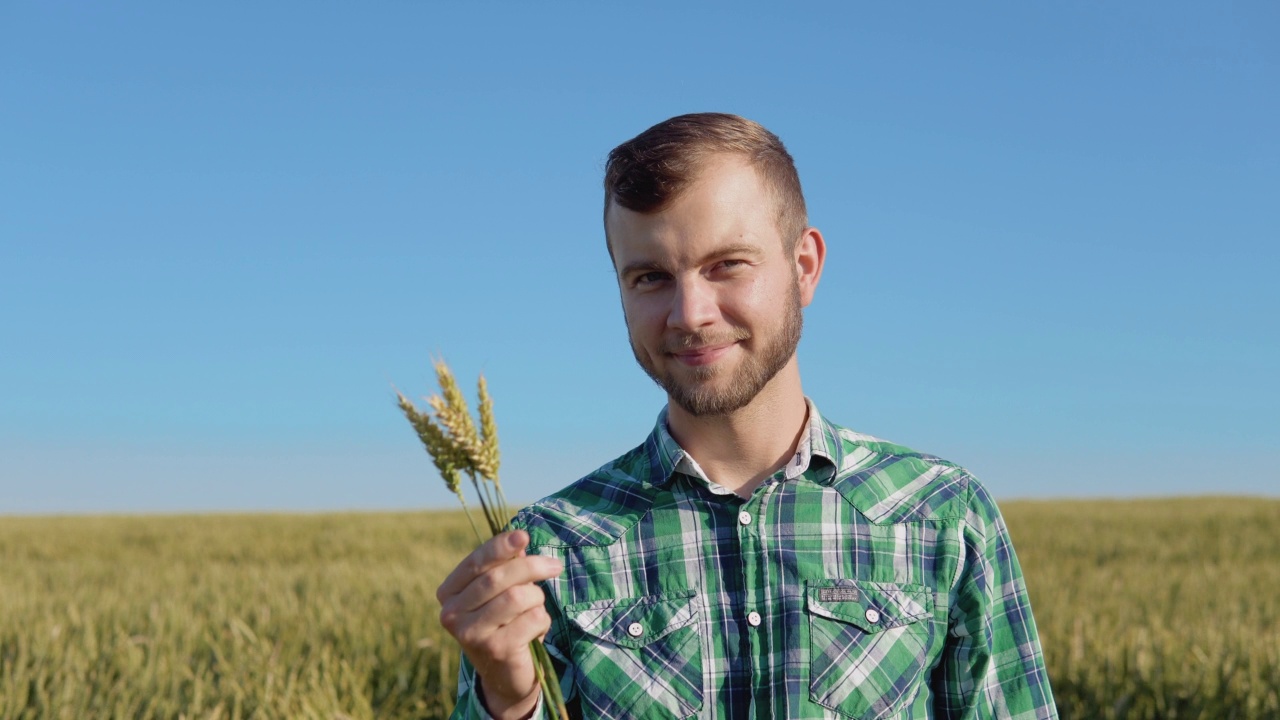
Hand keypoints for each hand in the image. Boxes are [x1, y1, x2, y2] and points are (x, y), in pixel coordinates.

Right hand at [437, 530, 563, 719]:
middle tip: (555, 566)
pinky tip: (535, 631)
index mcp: (449, 593)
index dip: (500, 547)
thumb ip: (506, 566)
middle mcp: (452, 614)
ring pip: (516, 597)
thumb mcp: (501, 593)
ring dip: (537, 598)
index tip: (523, 536)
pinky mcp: (494, 649)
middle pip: (496, 578)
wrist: (505, 676)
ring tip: (537, 608)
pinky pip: (531, 619)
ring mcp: (470, 634)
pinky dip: (542, 620)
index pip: (475, 563)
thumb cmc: (504, 624)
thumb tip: (520, 542)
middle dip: (531, 567)